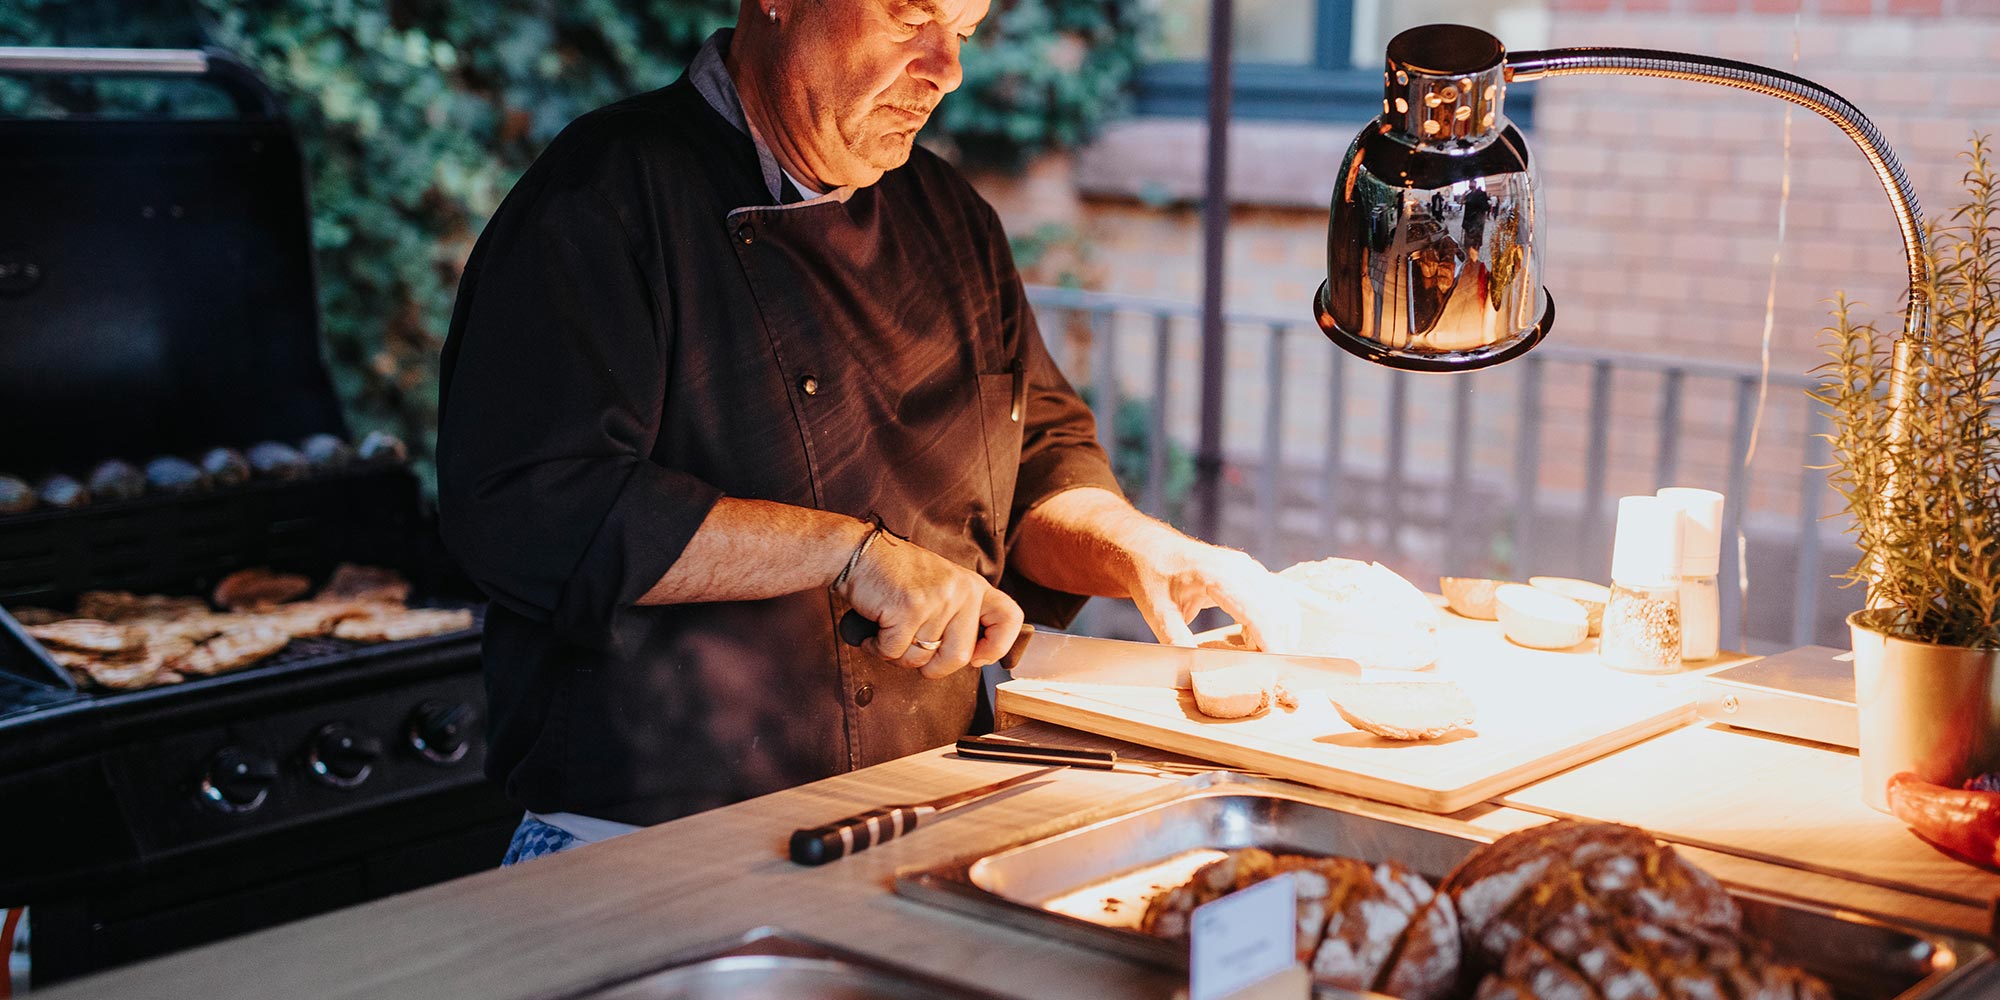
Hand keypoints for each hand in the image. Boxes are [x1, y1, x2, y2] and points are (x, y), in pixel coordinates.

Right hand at [836, 532, 1023, 678]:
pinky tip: (874, 630)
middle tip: (910, 649)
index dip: (998, 646)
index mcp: (973, 586)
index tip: (978, 658)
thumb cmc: (895, 575)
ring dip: (898, 655)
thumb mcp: (941, 587)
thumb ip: (959, 616)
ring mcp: (937, 599)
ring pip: (922, 658)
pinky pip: (895, 652)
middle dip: (931, 666)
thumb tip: (973, 658)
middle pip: (959, 657)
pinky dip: (878, 648)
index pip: (1009, 618)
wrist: (857, 552)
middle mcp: (961, 591)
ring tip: (889, 630)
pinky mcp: (910, 608)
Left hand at [1121, 539, 1299, 652]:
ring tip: (1260, 655)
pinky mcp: (1249, 570)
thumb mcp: (1158, 614)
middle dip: (1278, 638)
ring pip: (1280, 600)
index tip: (1274, 663)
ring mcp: (1246, 566)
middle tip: (1267, 667)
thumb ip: (1177, 641)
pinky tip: (1254, 638)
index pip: (1254, 610)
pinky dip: (1274, 618)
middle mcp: (1237, 567)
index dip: (1268, 638)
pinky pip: (1274, 595)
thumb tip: (1195, 670)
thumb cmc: (1153, 579)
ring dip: (1279, 628)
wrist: (1150, 550)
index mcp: (1215, 575)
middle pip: (1275, 606)